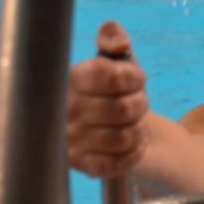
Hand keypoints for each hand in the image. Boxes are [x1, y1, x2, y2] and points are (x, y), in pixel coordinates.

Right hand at [68, 21, 148, 178]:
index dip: (134, 78)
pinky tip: (134, 144)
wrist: (114, 129)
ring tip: (134, 124)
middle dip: (140, 105)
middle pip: (123, 109)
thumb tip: (115, 37)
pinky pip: (118, 163)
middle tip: (138, 105)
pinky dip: (135, 152)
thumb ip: (115, 42)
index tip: (137, 79)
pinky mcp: (80, 166)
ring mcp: (69, 141)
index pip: (109, 76)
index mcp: (70, 79)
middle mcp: (62, 110)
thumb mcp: (118, 62)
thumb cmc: (115, 90)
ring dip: (139, 130)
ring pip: (123, 137)